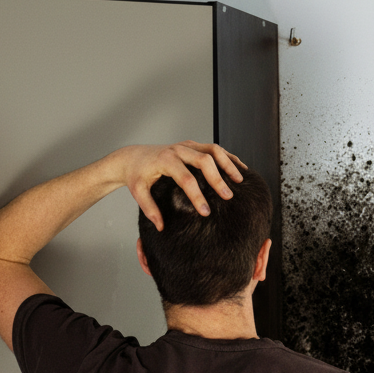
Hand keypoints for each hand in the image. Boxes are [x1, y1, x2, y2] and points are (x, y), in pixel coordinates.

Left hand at [116, 141, 246, 229]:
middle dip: (218, 178)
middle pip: (204, 160)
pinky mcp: (193, 145)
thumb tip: (161, 227)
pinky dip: (228, 157)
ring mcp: (187, 145)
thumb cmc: (137, 175)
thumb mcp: (138, 192)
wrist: (134, 157)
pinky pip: (214, 148)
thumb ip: (149, 209)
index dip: (197, 196)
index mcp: (165, 160)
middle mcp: (178, 150)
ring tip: (240, 180)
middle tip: (228, 196)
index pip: (186, 178)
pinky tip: (239, 168)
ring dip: (228, 163)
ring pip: (213, 149)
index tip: (206, 212)